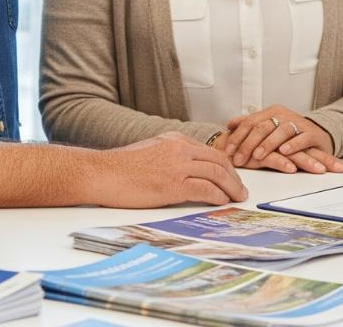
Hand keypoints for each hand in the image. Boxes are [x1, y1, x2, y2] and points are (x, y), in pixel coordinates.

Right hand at [85, 131, 248, 207]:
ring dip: (231, 188)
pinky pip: (206, 190)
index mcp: (174, 140)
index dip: (225, 166)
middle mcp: (179, 149)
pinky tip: (221, 202)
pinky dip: (217, 196)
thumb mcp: (149, 152)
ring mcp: (177, 166)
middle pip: (219, 161)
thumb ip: (169, 156)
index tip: (231, 177)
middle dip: (234, 177)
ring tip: (237, 198)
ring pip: (217, 174)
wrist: (102, 173)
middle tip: (241, 190)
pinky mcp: (173, 184)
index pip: (210, 151)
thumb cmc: (119, 168)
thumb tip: (185, 172)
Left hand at [224, 106, 342, 174]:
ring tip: (258, 156)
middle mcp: (284, 115)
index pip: (250, 122)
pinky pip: (302, 138)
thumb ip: (250, 125)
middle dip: (248, 144)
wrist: (319, 134)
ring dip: (268, 144)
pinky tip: (284, 152)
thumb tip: (229, 124)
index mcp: (271, 113)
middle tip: (239, 160)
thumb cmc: (290, 135)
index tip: (227, 151)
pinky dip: (292, 145)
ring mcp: (299, 123)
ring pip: (281, 131)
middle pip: (262, 127)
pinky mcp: (313, 134)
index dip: (237, 137)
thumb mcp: (270, 128)